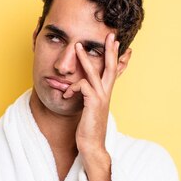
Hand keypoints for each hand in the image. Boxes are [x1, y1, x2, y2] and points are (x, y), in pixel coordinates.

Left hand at [62, 32, 120, 154]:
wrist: (92, 146)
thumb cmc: (89, 129)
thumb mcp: (89, 109)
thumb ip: (88, 97)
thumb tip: (82, 89)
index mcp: (106, 93)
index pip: (112, 70)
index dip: (115, 56)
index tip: (115, 42)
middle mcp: (106, 94)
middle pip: (110, 66)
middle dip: (110, 50)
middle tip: (110, 35)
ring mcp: (101, 98)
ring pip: (93, 72)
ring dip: (84, 58)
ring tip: (77, 46)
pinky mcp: (93, 103)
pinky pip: (81, 86)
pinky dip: (71, 88)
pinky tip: (65, 96)